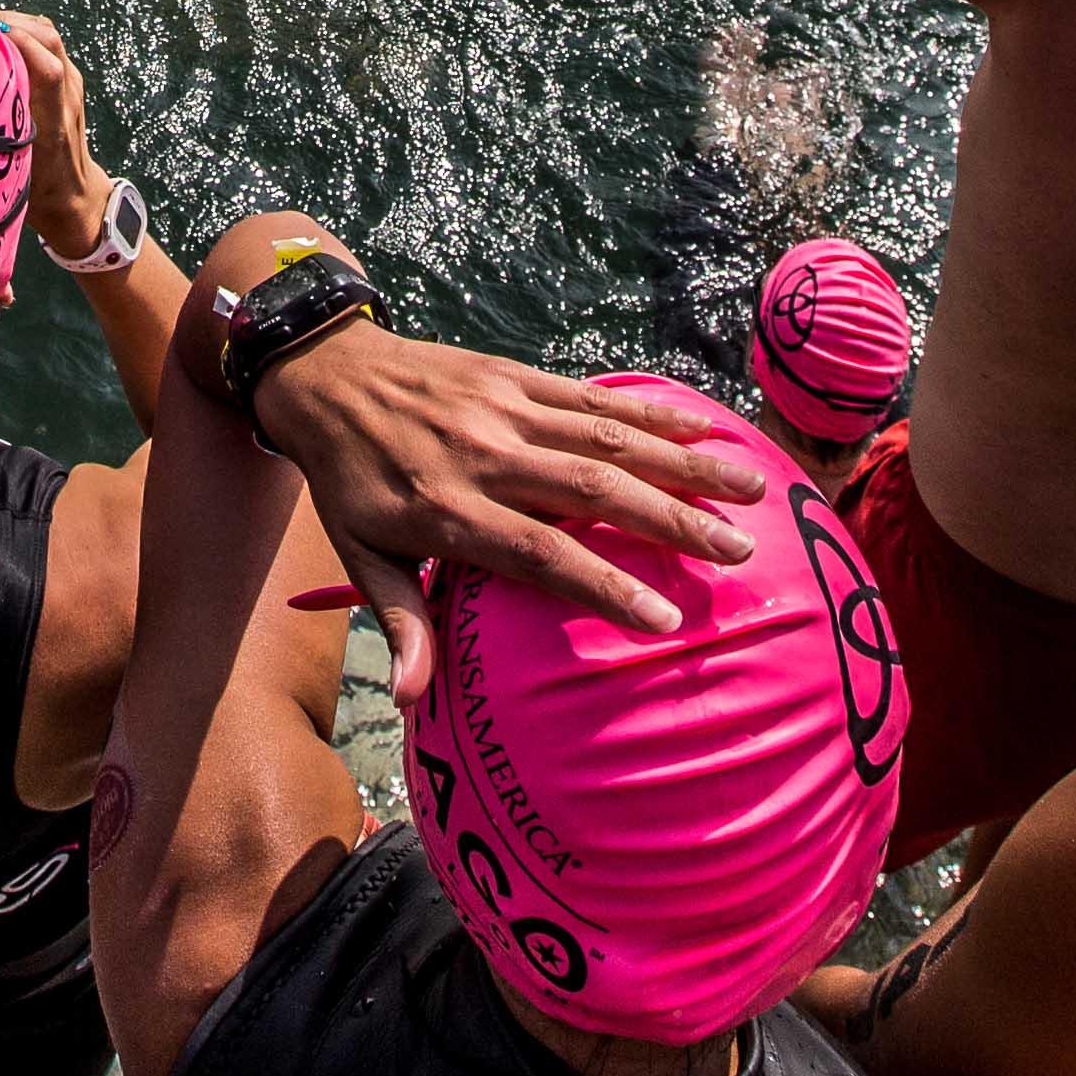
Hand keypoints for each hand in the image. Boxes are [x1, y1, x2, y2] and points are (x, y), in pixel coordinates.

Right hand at [0, 7, 105, 253]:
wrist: (75, 198)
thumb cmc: (39, 192)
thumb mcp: (10, 171)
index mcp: (55, 120)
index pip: (47, 67)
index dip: (15, 43)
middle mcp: (68, 95)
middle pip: (48, 39)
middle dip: (8, 23)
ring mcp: (72, 84)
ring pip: (48, 34)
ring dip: (14, 23)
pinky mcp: (69, 79)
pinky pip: (47, 41)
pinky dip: (21, 31)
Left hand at [250, 324, 767, 702]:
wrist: (325, 374)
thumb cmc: (349, 481)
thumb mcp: (360, 554)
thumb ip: (399, 621)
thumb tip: (412, 701)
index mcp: (448, 510)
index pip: (541, 553)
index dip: (605, 586)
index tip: (666, 619)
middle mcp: (485, 457)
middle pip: (593, 489)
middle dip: (672, 521)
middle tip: (739, 554)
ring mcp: (505, 410)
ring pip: (607, 437)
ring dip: (683, 464)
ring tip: (750, 491)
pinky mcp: (516, 376)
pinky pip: (591, 396)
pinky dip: (650, 413)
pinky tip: (703, 432)